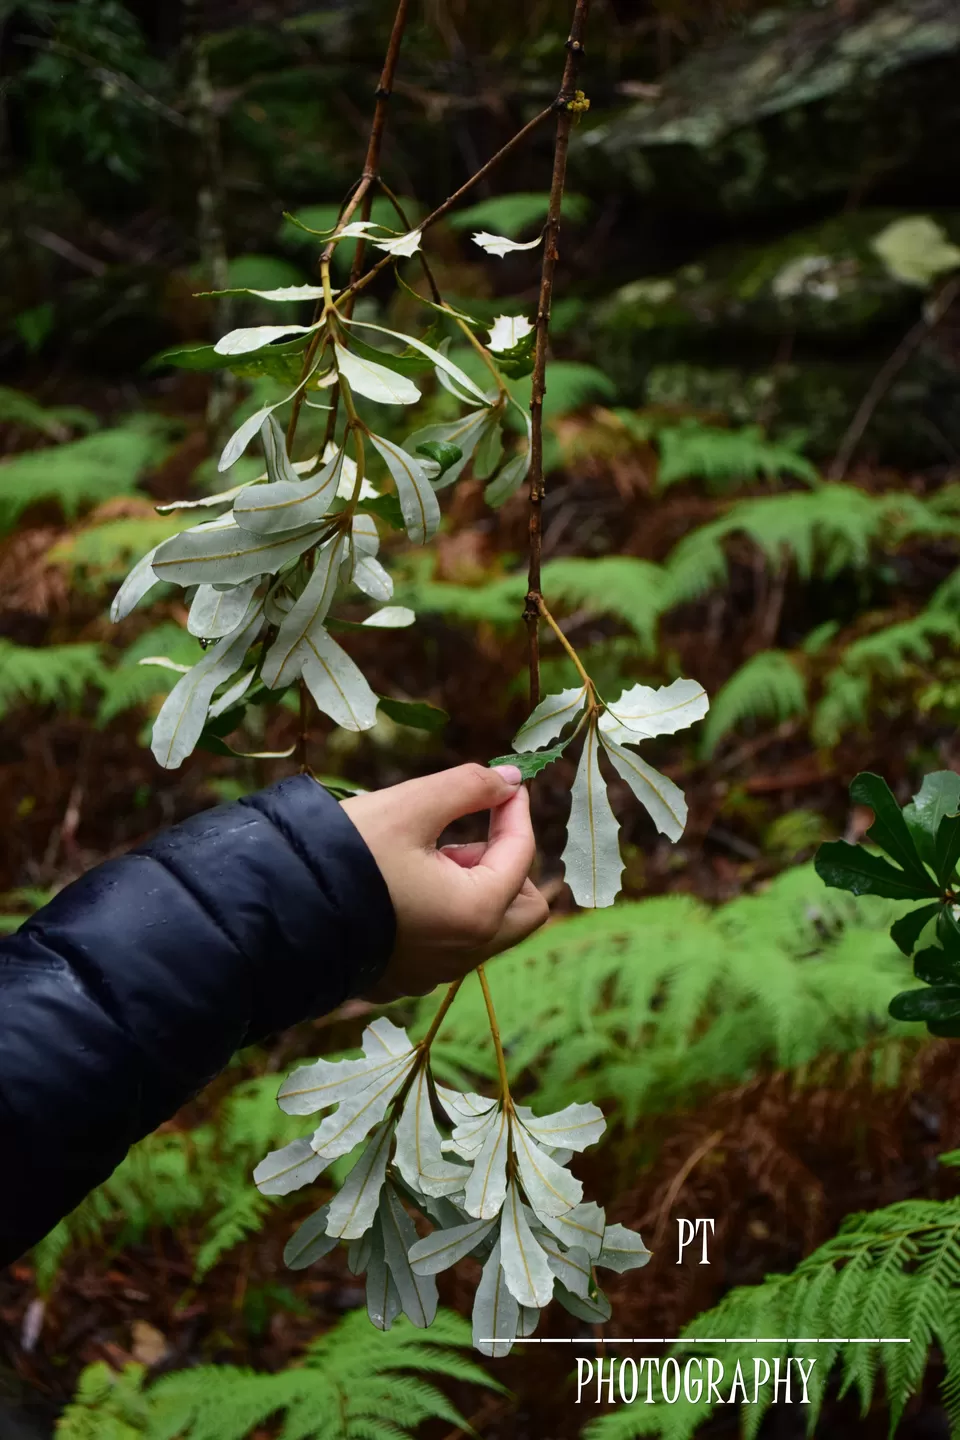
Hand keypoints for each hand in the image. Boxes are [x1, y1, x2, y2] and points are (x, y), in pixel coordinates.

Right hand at [341, 763, 548, 1000]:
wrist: (275, 911)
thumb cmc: (346, 855)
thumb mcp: (409, 806)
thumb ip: (468, 786)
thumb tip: (509, 777)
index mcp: (477, 911)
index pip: (520, 854)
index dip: (514, 811)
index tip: (502, 785)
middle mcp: (465, 953)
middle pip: (523, 908)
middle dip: (506, 865)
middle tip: (463, 836)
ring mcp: (434, 974)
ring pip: (486, 928)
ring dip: (474, 888)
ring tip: (424, 856)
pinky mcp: (404, 980)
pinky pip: (448, 947)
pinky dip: (445, 915)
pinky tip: (405, 889)